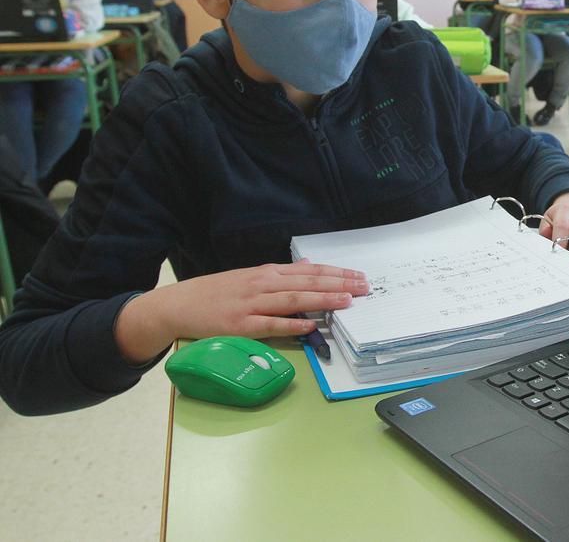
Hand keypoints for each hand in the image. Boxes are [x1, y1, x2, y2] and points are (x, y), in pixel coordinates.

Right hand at [114, 261, 368, 363]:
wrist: (179, 304)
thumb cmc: (218, 292)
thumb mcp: (251, 277)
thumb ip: (281, 274)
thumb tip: (309, 267)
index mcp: (267, 273)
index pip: (310, 271)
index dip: (337, 274)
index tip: (359, 277)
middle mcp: (262, 284)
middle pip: (307, 283)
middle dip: (339, 285)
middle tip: (364, 288)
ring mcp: (251, 305)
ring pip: (293, 300)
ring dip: (322, 300)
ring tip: (347, 302)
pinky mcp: (240, 325)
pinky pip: (270, 324)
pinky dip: (291, 323)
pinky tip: (310, 323)